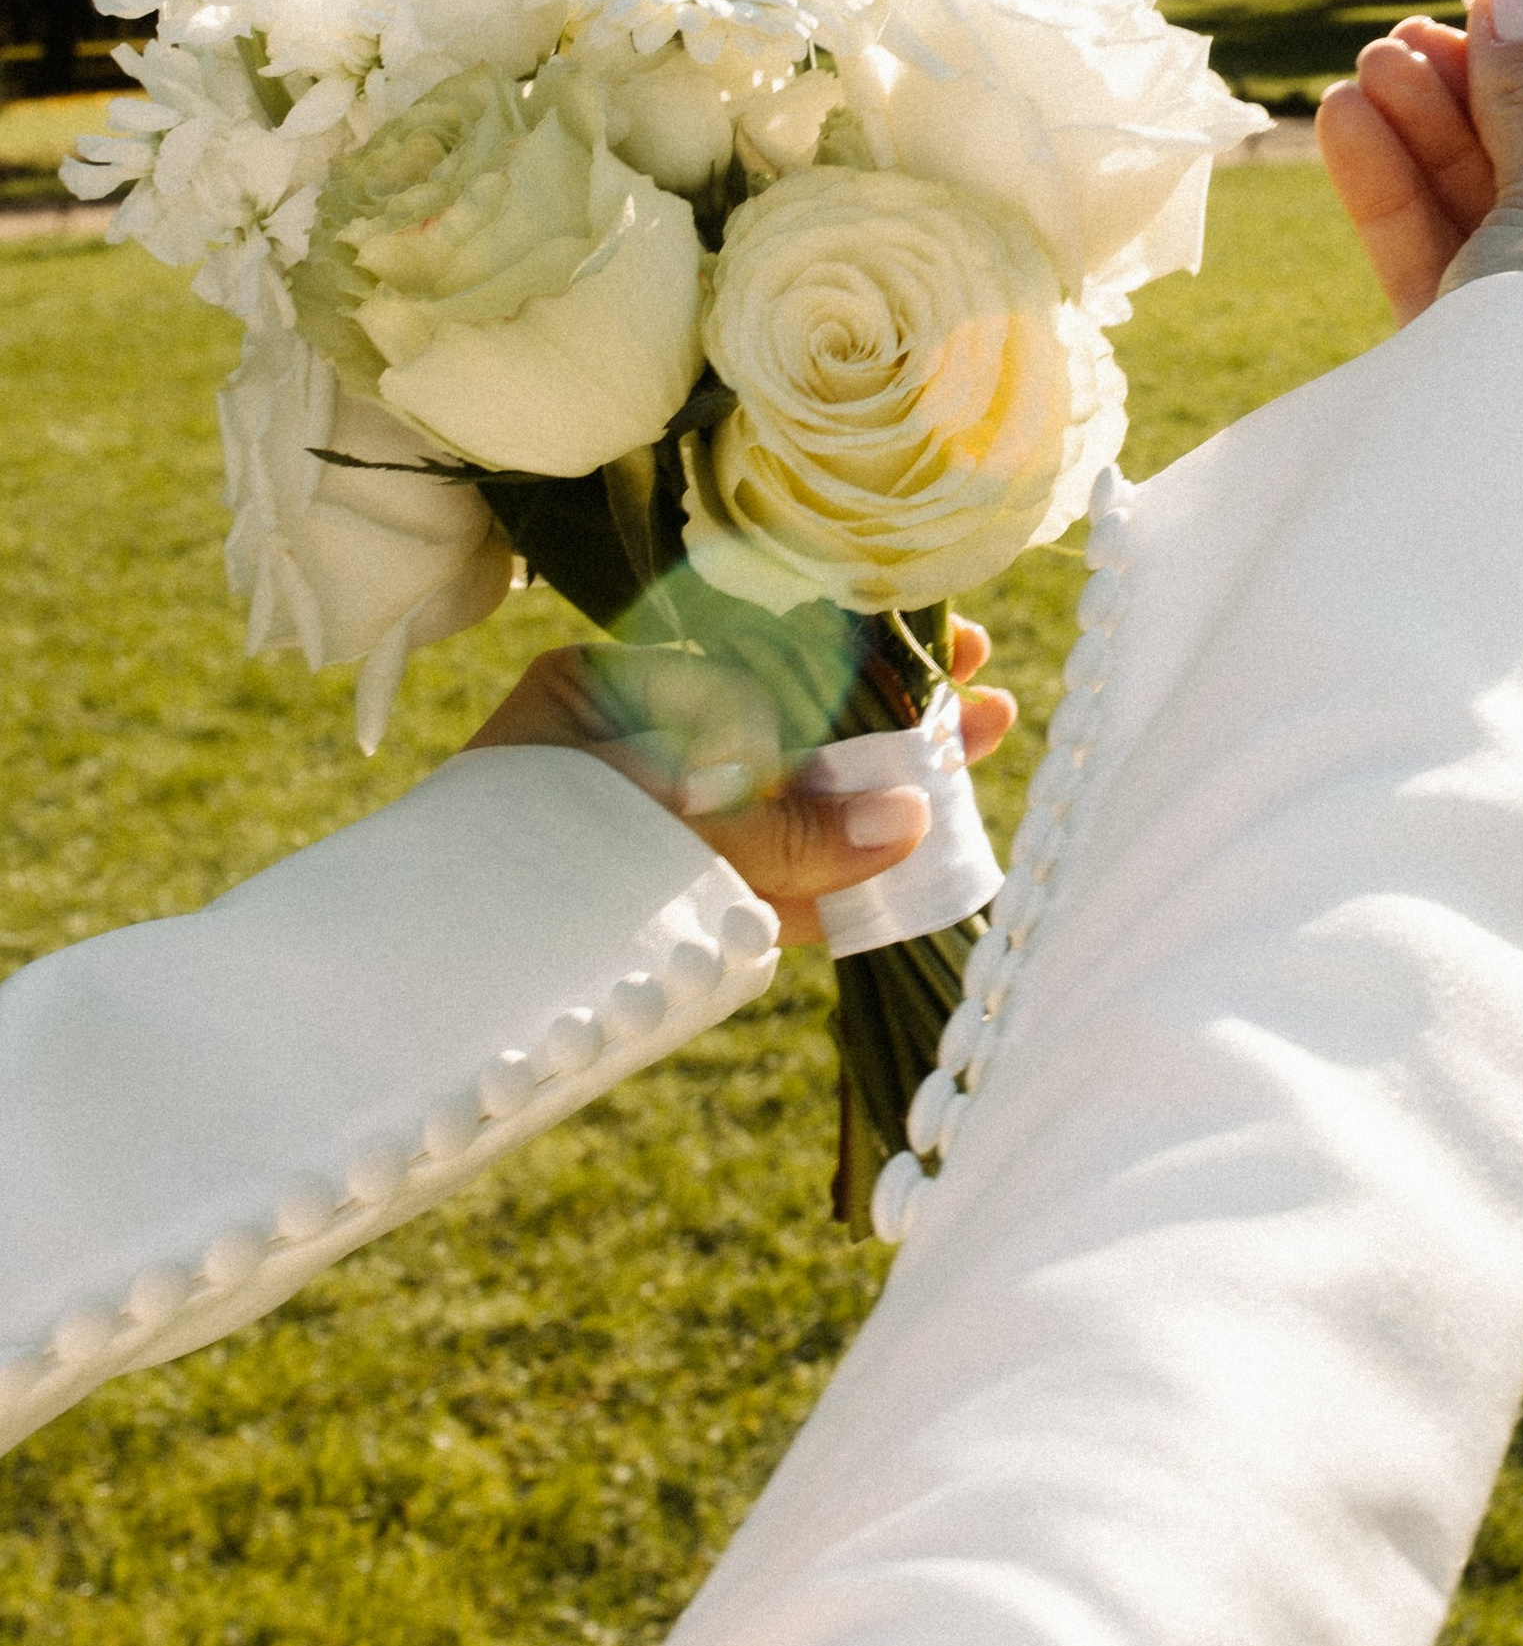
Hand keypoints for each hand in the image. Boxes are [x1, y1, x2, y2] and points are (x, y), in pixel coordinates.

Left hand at [466, 622, 1017, 947]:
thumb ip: (784, 831)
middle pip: (788, 725)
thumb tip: (907, 817)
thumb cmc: (524, 880)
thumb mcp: (668, 835)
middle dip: (887, 720)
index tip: (942, 641)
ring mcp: (653, 835)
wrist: (414, 1003)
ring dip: (878, 795)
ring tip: (974, 763)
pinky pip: (764, 884)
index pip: (758, 651)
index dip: (859, 649)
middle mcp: (637, 753)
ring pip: (787, 806)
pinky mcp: (664, 914)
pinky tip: (913, 863)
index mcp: (610, 693)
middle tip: (986, 705)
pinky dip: (834, 879)